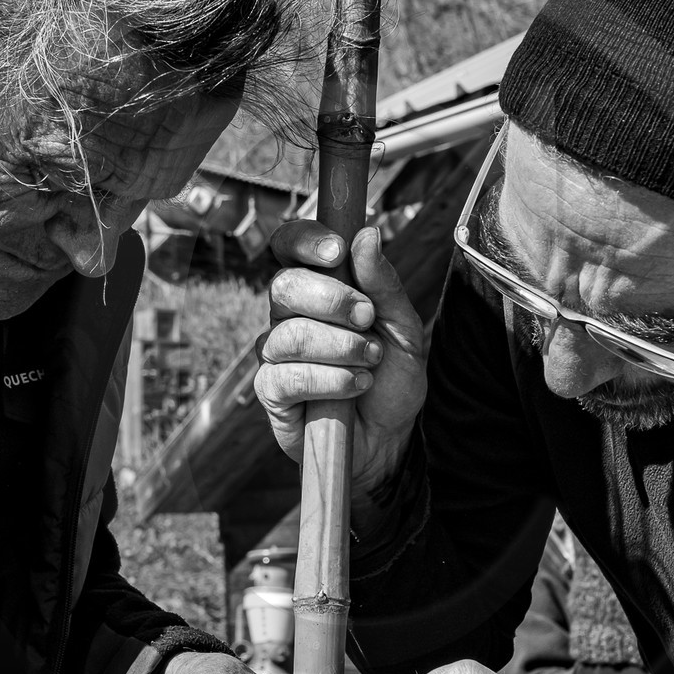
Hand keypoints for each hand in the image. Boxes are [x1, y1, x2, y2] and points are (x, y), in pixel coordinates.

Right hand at [256, 222, 425, 496]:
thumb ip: (384, 283)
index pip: (289, 247)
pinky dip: (330, 380)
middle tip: (368, 320)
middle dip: (333, 300)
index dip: (304, 240)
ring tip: (371, 362)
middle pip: (284, 286)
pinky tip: (355, 387)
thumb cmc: (392, 379)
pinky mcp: (270, 392)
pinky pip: (286, 375)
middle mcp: (289, 316)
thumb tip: (366, 234)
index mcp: (317, 288)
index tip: (337, 251)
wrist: (392, 439)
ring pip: (289, 333)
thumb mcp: (403, 327)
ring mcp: (275, 354)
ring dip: (342, 348)